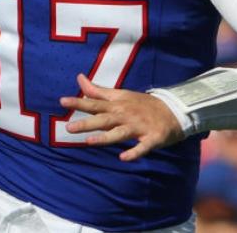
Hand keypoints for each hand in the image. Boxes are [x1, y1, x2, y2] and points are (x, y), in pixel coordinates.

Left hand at [59, 74, 185, 161]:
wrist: (174, 111)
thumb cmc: (142, 104)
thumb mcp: (120, 95)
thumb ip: (98, 90)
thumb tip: (79, 78)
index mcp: (118, 104)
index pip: (95, 102)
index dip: (79, 102)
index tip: (62, 101)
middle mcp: (126, 114)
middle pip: (104, 119)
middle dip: (87, 123)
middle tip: (68, 128)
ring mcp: (139, 127)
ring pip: (119, 133)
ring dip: (105, 138)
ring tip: (89, 142)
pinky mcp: (152, 138)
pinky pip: (142, 147)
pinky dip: (134, 152)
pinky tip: (124, 157)